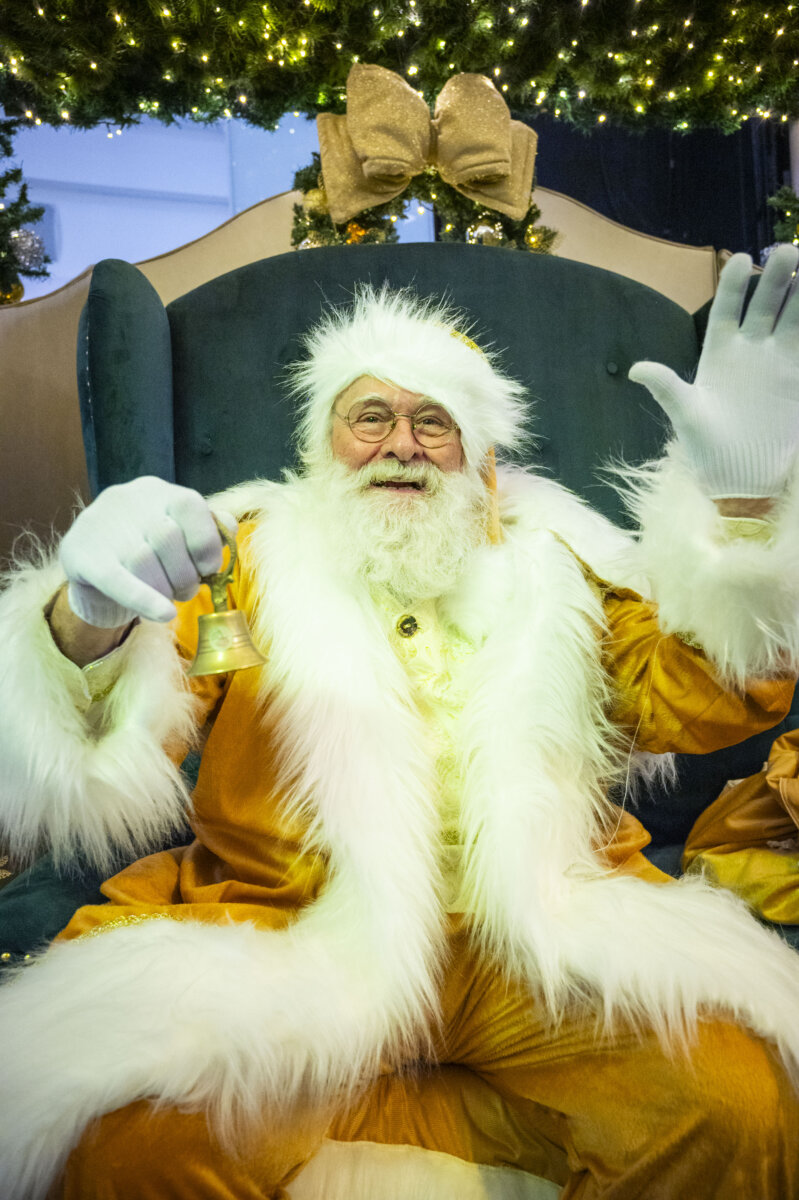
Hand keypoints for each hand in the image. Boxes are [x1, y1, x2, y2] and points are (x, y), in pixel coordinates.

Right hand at [59, 477, 236, 627]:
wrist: (90, 567)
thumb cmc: (146, 549)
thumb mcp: (178, 533)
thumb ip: (207, 528)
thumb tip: (229, 527)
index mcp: (157, 492)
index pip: (190, 505)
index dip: (206, 542)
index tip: (209, 568)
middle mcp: (126, 499)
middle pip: (168, 537)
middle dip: (185, 574)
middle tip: (186, 591)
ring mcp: (100, 524)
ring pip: (143, 561)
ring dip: (164, 590)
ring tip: (168, 600)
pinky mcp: (80, 554)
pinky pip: (116, 579)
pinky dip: (144, 599)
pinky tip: (164, 614)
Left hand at [629, 243, 798, 497]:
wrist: (741, 477)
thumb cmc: (707, 448)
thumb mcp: (686, 415)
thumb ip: (666, 387)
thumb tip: (635, 369)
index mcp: (718, 354)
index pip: (726, 310)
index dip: (733, 285)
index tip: (739, 259)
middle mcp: (749, 351)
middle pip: (763, 305)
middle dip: (774, 278)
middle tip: (786, 251)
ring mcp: (775, 362)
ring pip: (791, 316)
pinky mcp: (795, 377)